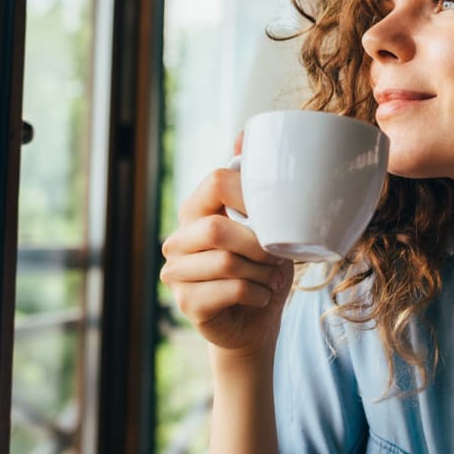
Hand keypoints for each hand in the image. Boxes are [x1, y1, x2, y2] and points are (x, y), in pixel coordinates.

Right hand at [160, 161, 293, 358]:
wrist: (255, 322)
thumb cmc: (260, 268)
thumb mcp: (264, 224)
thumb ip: (252, 185)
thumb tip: (244, 131)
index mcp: (195, 210)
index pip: (215, 182)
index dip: (249, 194)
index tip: (271, 215)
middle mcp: (178, 239)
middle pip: (217, 227)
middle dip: (257, 244)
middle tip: (277, 258)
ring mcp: (176, 272)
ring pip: (227, 262)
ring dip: (262, 273)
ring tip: (272, 279)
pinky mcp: (186, 303)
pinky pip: (232, 290)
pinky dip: (258, 293)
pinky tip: (261, 296)